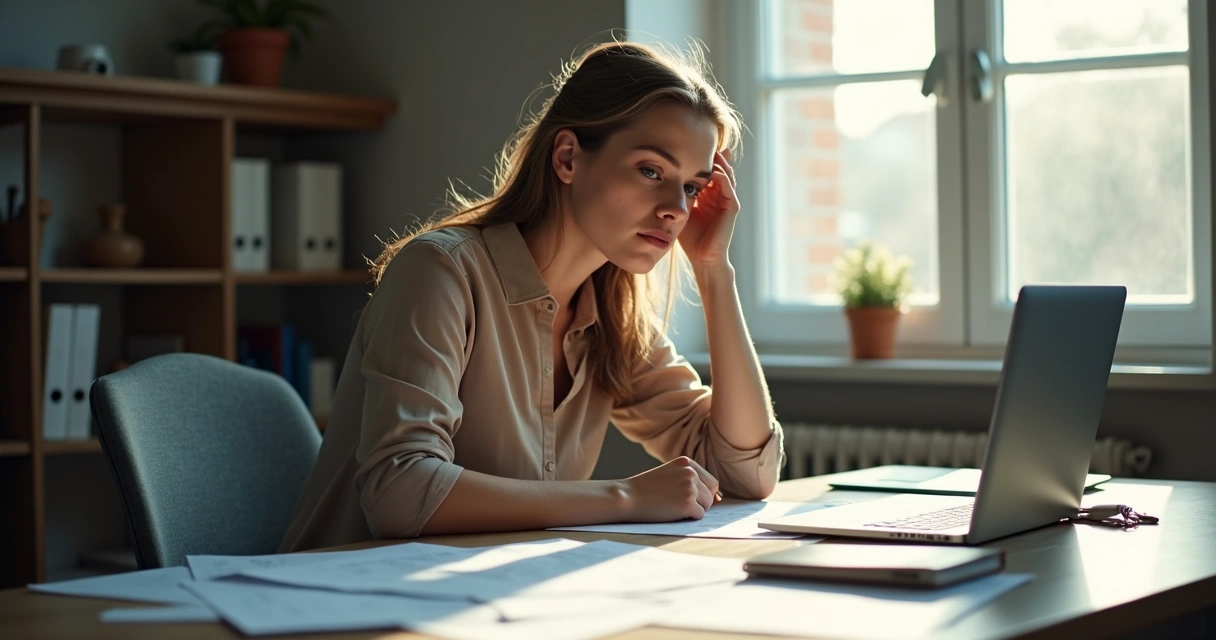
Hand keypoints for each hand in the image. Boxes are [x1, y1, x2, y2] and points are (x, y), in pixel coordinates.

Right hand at [619, 456, 721, 521]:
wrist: (626, 497)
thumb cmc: (645, 489)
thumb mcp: (669, 474)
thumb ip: (688, 480)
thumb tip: (717, 498)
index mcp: (686, 462)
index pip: (710, 481)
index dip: (704, 493)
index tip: (690, 499)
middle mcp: (691, 472)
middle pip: (712, 492)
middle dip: (703, 501)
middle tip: (683, 506)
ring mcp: (690, 487)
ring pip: (707, 505)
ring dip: (694, 510)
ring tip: (673, 508)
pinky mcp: (688, 502)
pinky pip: (699, 515)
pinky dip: (688, 518)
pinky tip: (672, 513)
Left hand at [677, 150, 738, 267]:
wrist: (703, 258)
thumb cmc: (691, 238)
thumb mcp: (681, 210)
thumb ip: (677, 196)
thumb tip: (661, 181)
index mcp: (710, 195)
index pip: (708, 171)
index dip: (701, 159)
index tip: (688, 146)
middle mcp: (720, 195)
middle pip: (719, 168)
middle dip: (712, 155)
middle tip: (702, 141)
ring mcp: (727, 200)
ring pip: (726, 174)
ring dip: (718, 162)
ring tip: (709, 151)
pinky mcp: (731, 208)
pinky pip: (728, 187)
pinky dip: (722, 177)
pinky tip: (712, 170)